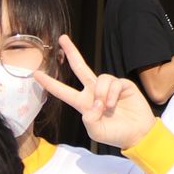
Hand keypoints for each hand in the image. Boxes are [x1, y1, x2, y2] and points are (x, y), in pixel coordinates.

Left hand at [37, 34, 156, 150]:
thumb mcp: (97, 132)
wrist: (137, 133)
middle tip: (62, 38)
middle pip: (80, 67)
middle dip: (72, 52)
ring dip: (101, 93)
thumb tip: (93, 104)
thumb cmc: (115, 134)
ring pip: (99, 78)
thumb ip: (89, 120)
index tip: (36, 74)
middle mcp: (93, 92)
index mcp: (83, 103)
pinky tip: (114, 103)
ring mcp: (108, 87)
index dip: (50, 83)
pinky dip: (112, 93)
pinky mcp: (122, 84)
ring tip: (106, 107)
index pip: (63, 91)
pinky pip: (113, 82)